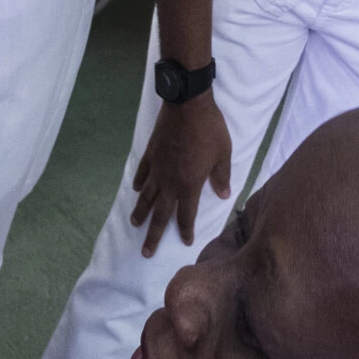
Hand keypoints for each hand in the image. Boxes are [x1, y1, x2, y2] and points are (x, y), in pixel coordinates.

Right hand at [128, 92, 231, 256]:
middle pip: (160, 213)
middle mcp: (170, 181)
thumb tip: (224, 195)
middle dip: (153, 234)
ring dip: (140, 212)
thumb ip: (221, 177)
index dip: (185, 230)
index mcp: (189, 184)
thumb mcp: (224, 154)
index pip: (186, 214)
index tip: (184, 243)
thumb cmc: (210, 130)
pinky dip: (139, 184)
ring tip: (135, 224)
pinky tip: (136, 191)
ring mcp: (157, 168)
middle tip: (145, 252)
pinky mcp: (150, 154)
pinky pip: (142, 174)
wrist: (187, 106)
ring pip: (146, 196)